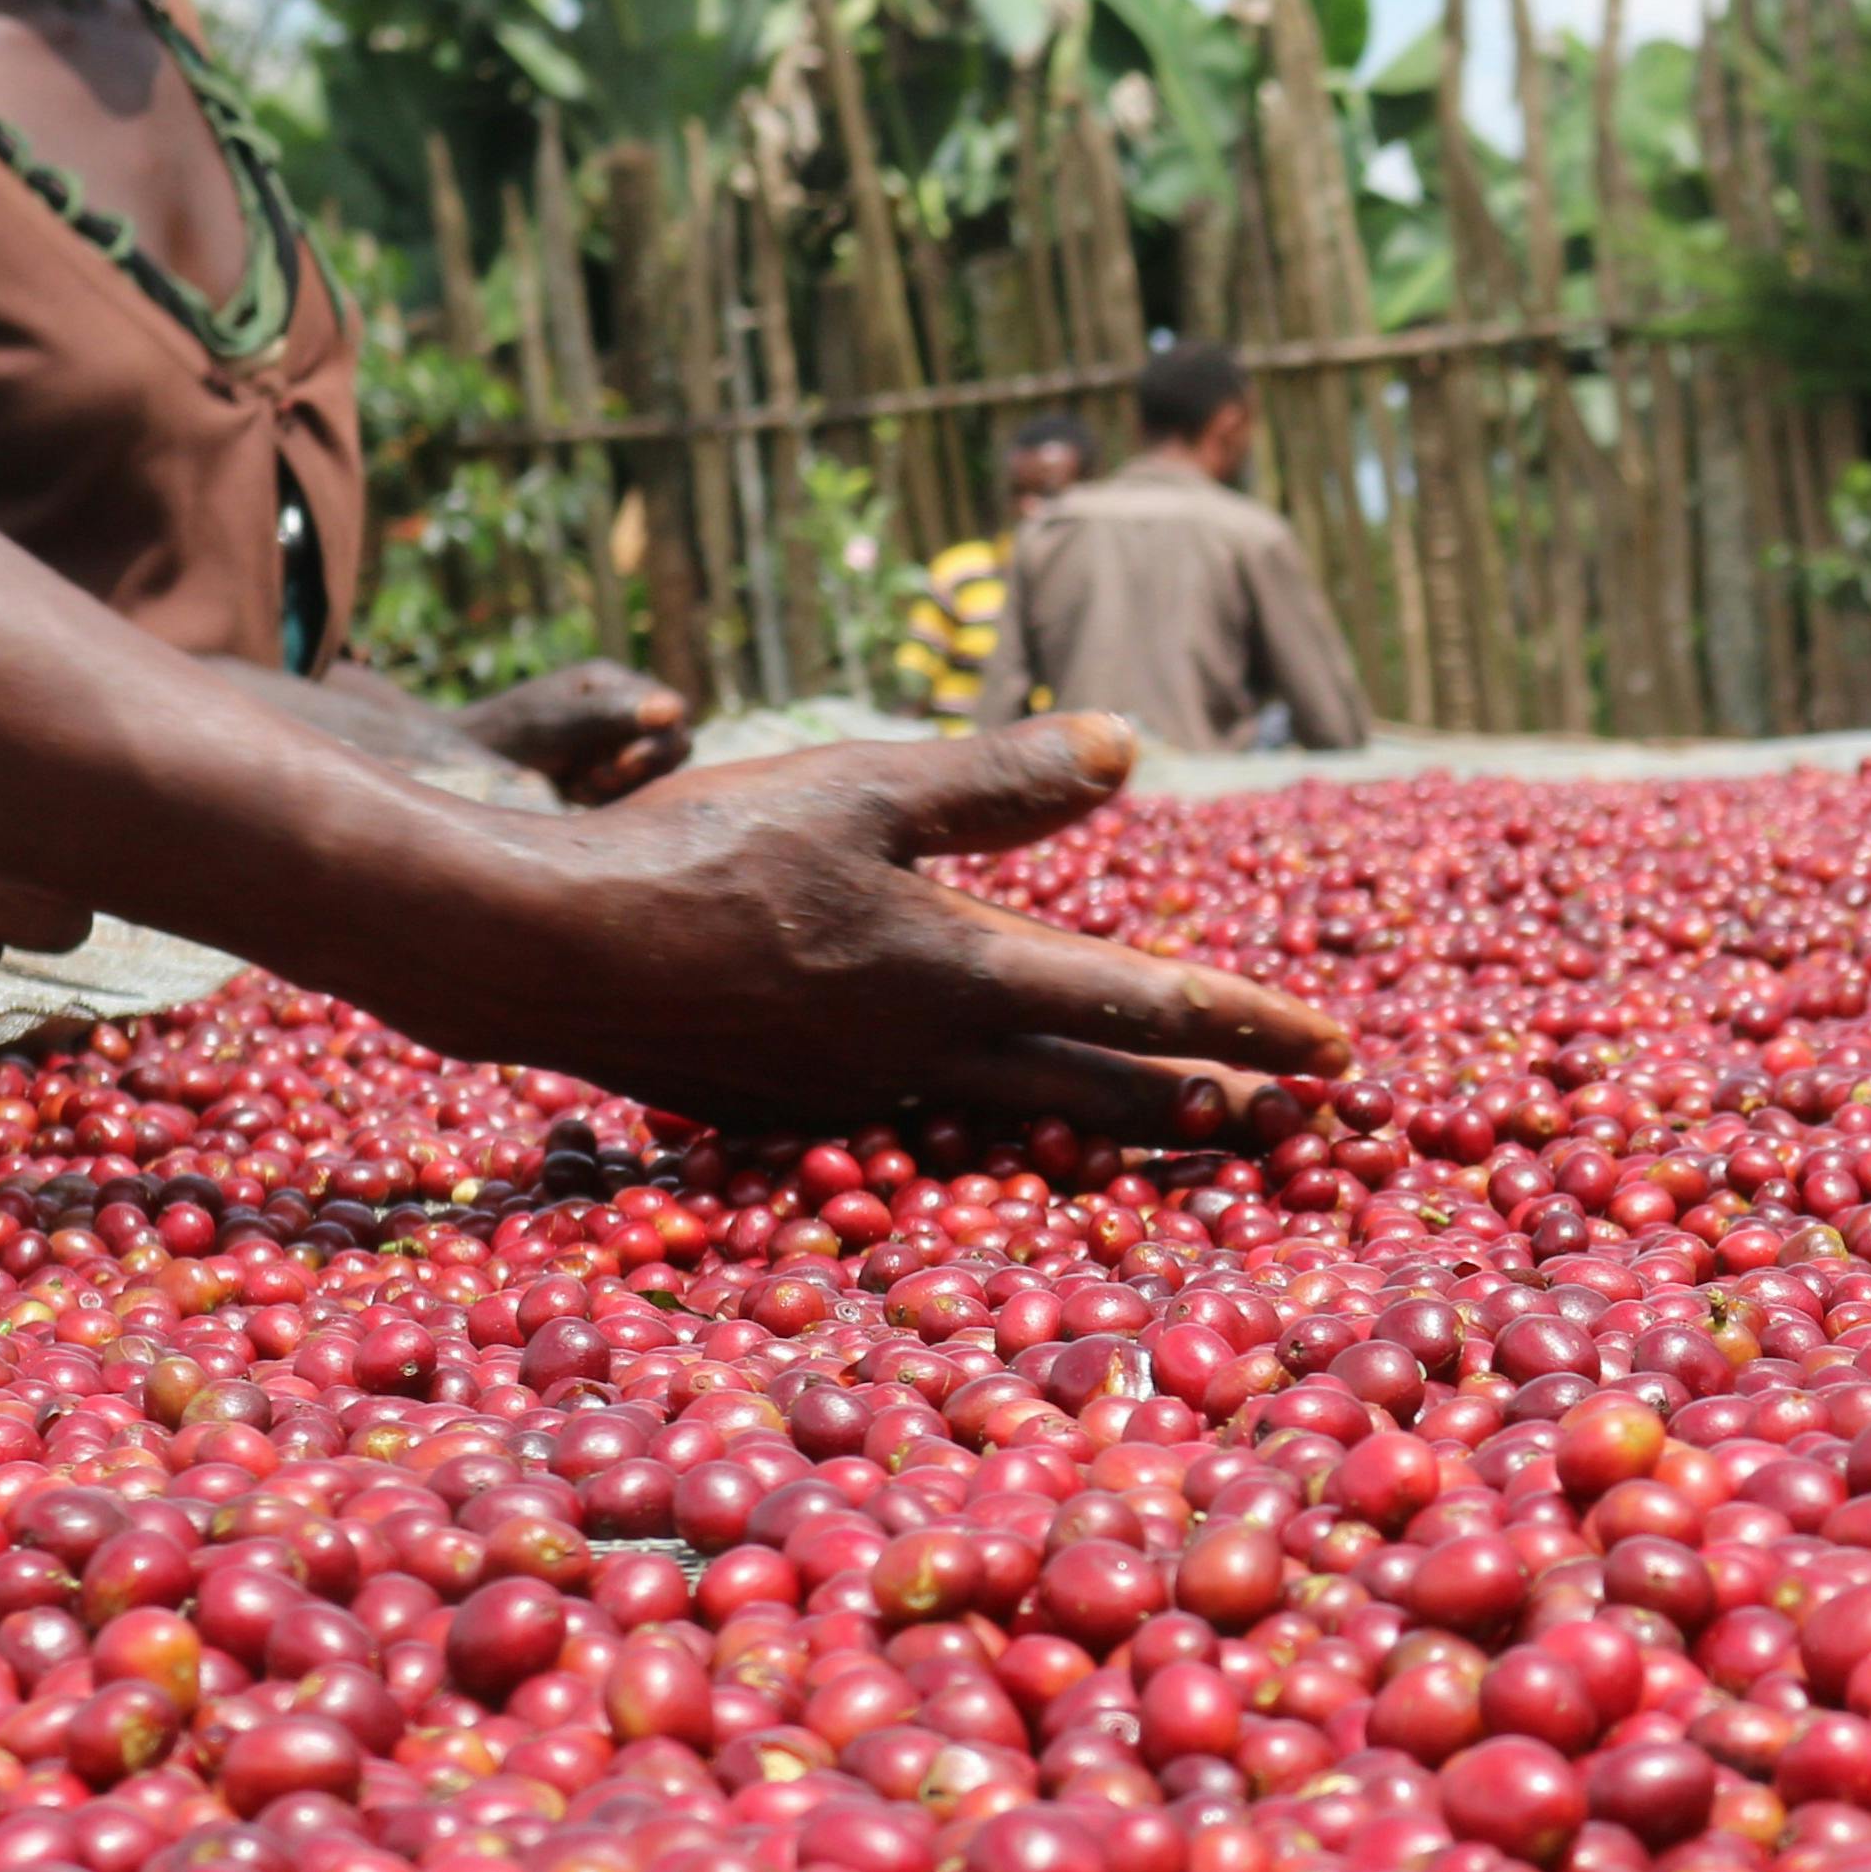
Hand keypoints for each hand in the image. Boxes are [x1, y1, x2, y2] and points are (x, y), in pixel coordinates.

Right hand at [347, 714, 1352, 1138]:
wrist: (534, 949)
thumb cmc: (694, 854)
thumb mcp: (861, 789)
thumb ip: (999, 780)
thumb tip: (1133, 747)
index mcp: (957, 975)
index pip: (1143, 1006)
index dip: (1247, 1026)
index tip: (1336, 1057)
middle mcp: (925, 1058)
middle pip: (1103, 1088)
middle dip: (1211, 1103)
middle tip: (1305, 1125)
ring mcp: (858, 1098)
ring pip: (1021, 1114)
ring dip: (1116, 1121)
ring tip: (1193, 1125)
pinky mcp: (793, 1108)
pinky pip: (931, 1122)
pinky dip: (998, 1123)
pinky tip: (1004, 1111)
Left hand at [455, 661, 694, 804]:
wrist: (464, 765)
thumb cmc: (510, 731)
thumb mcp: (562, 719)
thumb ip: (615, 713)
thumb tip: (673, 708)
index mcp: (617, 684)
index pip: (674, 713)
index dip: (658, 743)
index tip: (619, 764)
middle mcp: (622, 712)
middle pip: (671, 747)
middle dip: (636, 769)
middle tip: (592, 779)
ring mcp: (614, 745)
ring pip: (652, 776)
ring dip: (617, 788)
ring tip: (573, 785)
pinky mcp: (604, 776)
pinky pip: (630, 795)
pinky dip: (604, 800)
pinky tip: (569, 795)